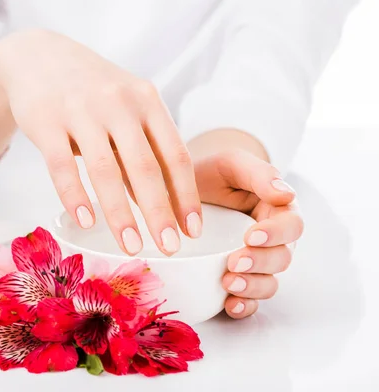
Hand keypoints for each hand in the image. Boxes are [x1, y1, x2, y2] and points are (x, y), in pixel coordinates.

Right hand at [0, 29, 201, 255]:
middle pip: (144, 166)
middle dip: (159, 212)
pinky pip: (62, 166)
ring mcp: (81, 111)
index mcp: (146, 101)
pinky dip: (75, 197)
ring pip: (105, 170)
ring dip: (120, 214)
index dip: (186, 195)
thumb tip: (159, 205)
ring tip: (131, 246)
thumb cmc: (91, 90)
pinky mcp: (46, 122)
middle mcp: (118, 104)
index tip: (192, 230)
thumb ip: (139, 151)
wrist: (37, 57)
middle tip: (169, 248)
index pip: (175, 154)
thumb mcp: (125, 107)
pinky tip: (86, 222)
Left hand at [193, 149, 303, 318]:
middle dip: (260, 263)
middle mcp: (271, 240)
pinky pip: (248, 299)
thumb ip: (259, 174)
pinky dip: (243, 306)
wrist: (179, 189)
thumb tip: (286, 194)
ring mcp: (254, 262)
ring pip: (268, 282)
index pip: (291, 226)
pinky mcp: (236, 278)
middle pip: (281, 259)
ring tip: (228, 283)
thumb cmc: (212, 174)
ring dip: (252, 288)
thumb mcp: (232, 164)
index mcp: (278, 211)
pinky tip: (229, 306)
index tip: (252, 236)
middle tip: (234, 262)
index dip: (276, 234)